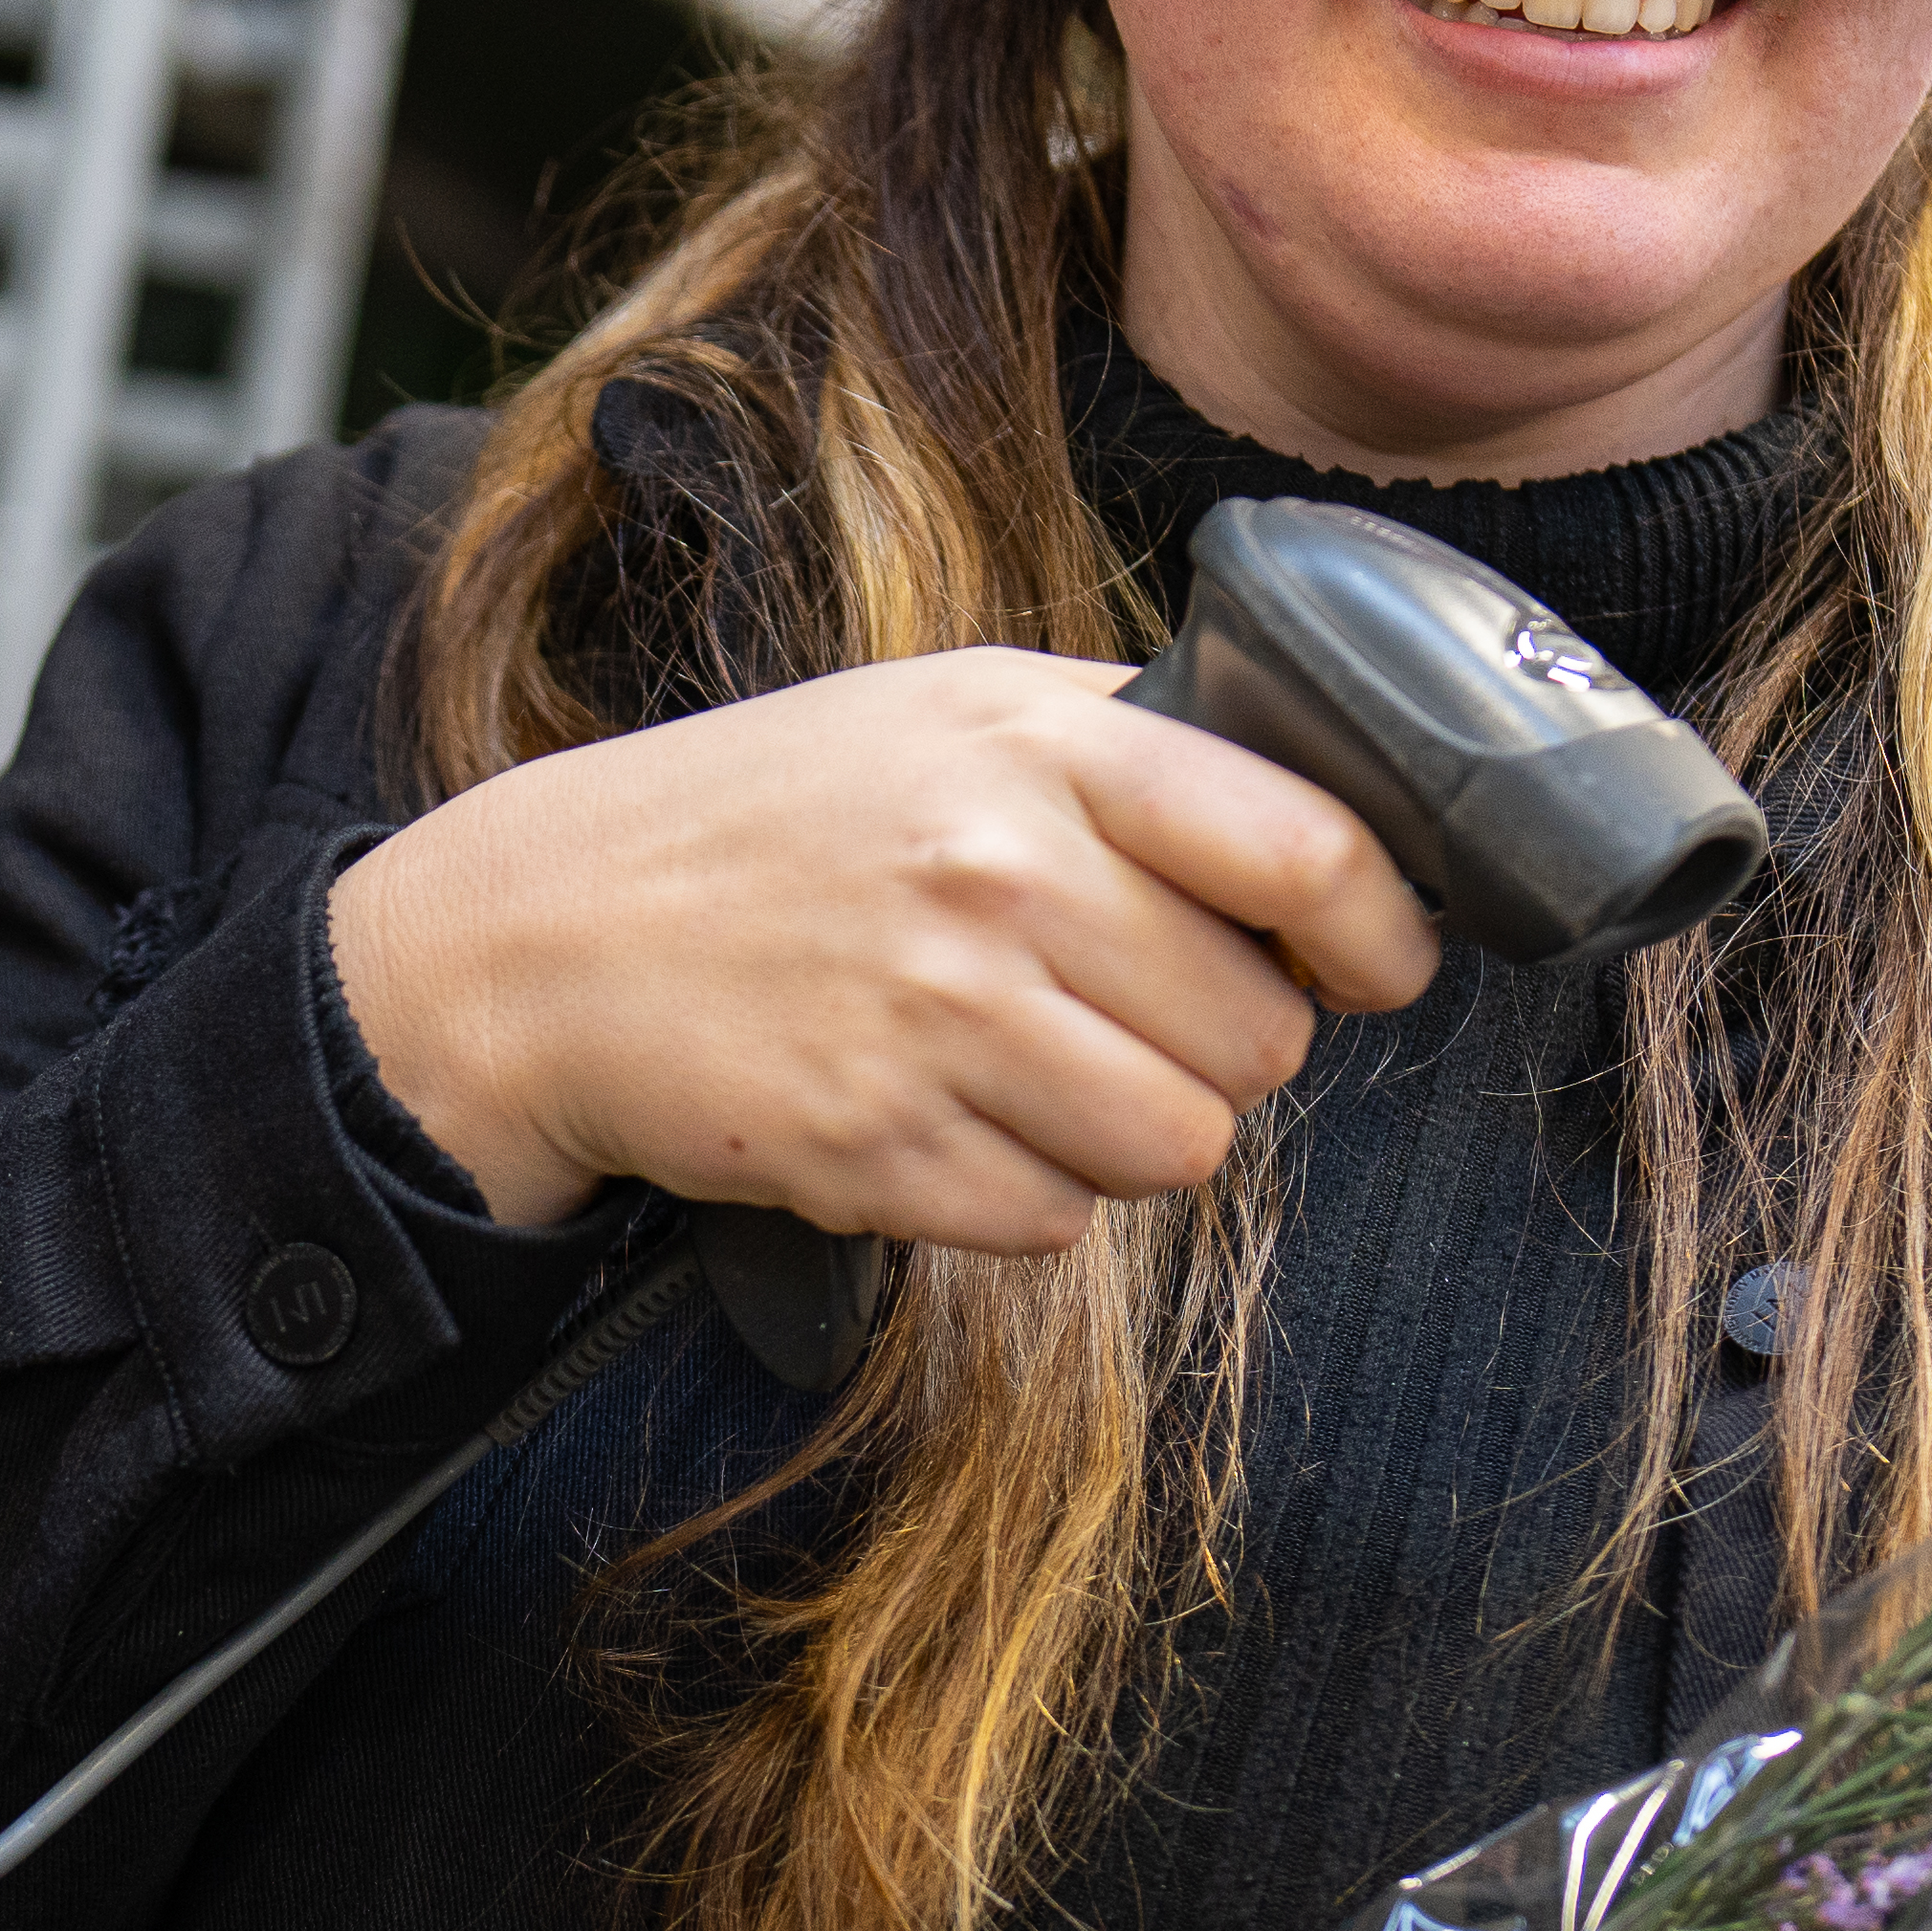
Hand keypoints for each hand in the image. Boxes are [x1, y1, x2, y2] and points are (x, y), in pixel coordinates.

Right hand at [322, 652, 1444, 1246]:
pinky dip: (1020, 1192)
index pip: (1307, 850)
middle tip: (1126, 1012)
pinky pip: (1055, 1220)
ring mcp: (936, 1021)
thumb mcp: (950, 710)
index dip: (1381, 929)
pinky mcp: (880, 1151)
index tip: (1379, 961)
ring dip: (1131, 1132)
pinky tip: (941, 1113)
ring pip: (1178, 1147)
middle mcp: (999, 876)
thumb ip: (1133, 746)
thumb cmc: (779, 817)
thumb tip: (1337, 825)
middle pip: (1260, 1036)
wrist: (549, 935)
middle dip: (1220, 1046)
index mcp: (1040, 743)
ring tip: (1034, 1069)